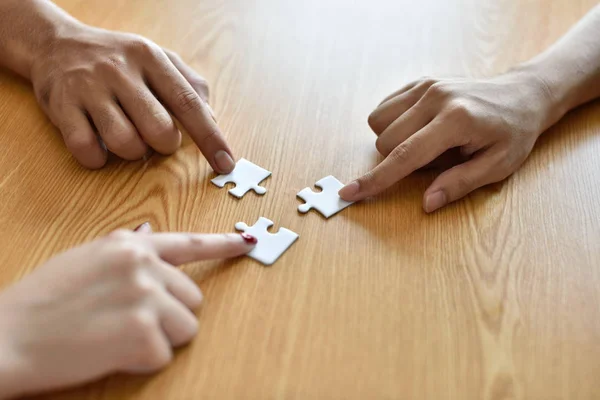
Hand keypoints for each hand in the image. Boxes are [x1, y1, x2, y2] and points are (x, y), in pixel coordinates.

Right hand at [0, 226, 255, 398]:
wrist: (7, 336)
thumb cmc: (41, 301)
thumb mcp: (84, 259)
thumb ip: (124, 248)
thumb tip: (150, 233)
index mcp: (130, 245)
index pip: (189, 243)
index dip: (223, 245)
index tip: (247, 243)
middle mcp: (143, 265)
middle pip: (192, 298)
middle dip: (169, 314)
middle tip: (127, 321)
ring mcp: (144, 297)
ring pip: (186, 327)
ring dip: (160, 338)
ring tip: (117, 336)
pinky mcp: (142, 333)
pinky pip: (164, 355)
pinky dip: (141, 361)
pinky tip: (108, 353)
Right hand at [30, 23, 233, 171]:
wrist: (55, 44)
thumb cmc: (119, 59)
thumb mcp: (158, 58)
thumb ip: (189, 85)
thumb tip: (212, 119)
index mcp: (151, 58)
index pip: (189, 104)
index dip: (211, 138)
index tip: (226, 163)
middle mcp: (120, 71)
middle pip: (160, 130)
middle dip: (165, 145)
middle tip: (156, 136)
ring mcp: (88, 88)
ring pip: (126, 144)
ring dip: (133, 152)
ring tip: (126, 136)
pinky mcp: (61, 106)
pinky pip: (87, 150)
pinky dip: (98, 158)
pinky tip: (99, 145)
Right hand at [339, 70, 560, 211]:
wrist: (522, 95)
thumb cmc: (512, 134)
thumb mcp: (497, 166)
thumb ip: (459, 184)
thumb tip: (427, 204)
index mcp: (455, 121)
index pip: (405, 156)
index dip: (376, 180)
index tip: (349, 194)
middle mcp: (435, 98)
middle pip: (386, 141)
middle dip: (397, 160)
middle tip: (435, 160)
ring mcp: (425, 86)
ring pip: (378, 122)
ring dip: (391, 141)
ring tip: (424, 143)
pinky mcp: (420, 82)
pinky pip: (384, 108)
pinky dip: (391, 124)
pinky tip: (417, 128)